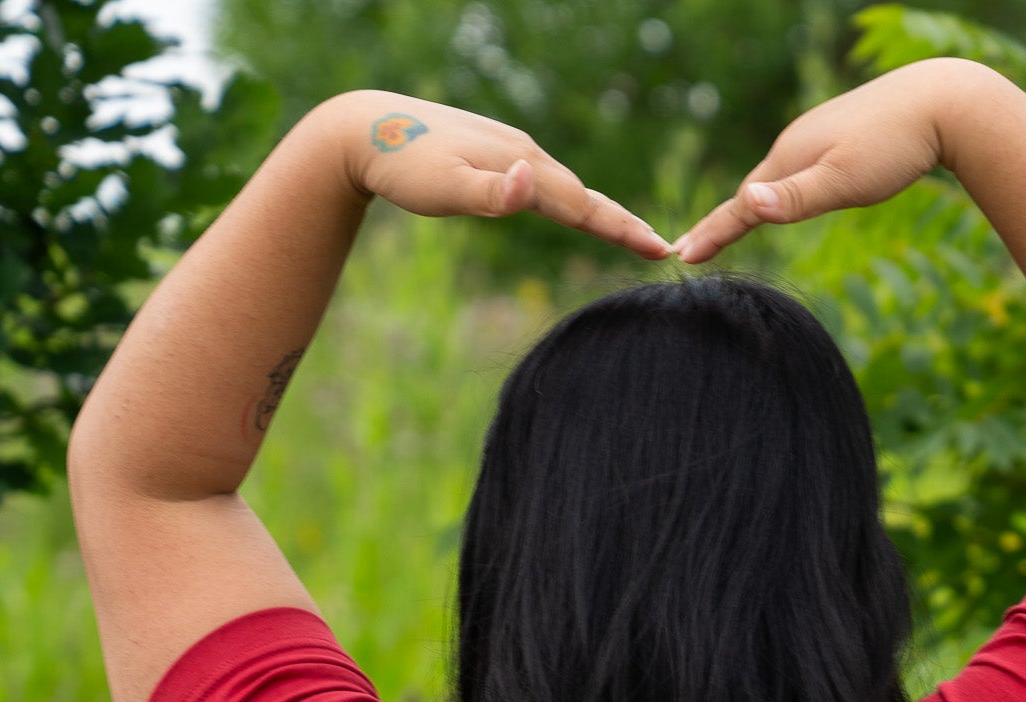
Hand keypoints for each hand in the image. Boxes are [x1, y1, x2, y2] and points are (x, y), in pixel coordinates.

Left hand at [340, 93, 669, 260]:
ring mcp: (511, 150)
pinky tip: (569, 206)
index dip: (622, 230)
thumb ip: (491, 193)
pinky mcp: (495, 153)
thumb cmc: (403, 166)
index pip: (583, 205)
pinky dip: (569, 198)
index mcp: (522, 166)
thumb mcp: (444, 188)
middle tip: (660, 248)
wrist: (366, 128)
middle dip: (623, 222)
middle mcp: (525, 153)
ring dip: (600, 210)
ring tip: (629, 232)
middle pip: (584, 195)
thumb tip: (531, 183)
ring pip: (565, 186)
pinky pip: (545, 181)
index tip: (660, 249)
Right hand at [673, 60, 995, 264]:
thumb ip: (795, 198)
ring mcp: (815, 137)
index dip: (711, 232)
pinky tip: (786, 195)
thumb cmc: (895, 146)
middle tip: (693, 249)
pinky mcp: (837, 137)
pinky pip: (797, 170)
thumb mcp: (843, 181)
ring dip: (750, 204)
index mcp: (789, 157)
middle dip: (722, 220)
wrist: (940, 102)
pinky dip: (778, 190)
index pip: (740, 205)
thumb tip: (746, 203)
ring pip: (774, 179)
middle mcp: (795, 143)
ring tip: (729, 228)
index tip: (681, 255)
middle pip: (751, 191)